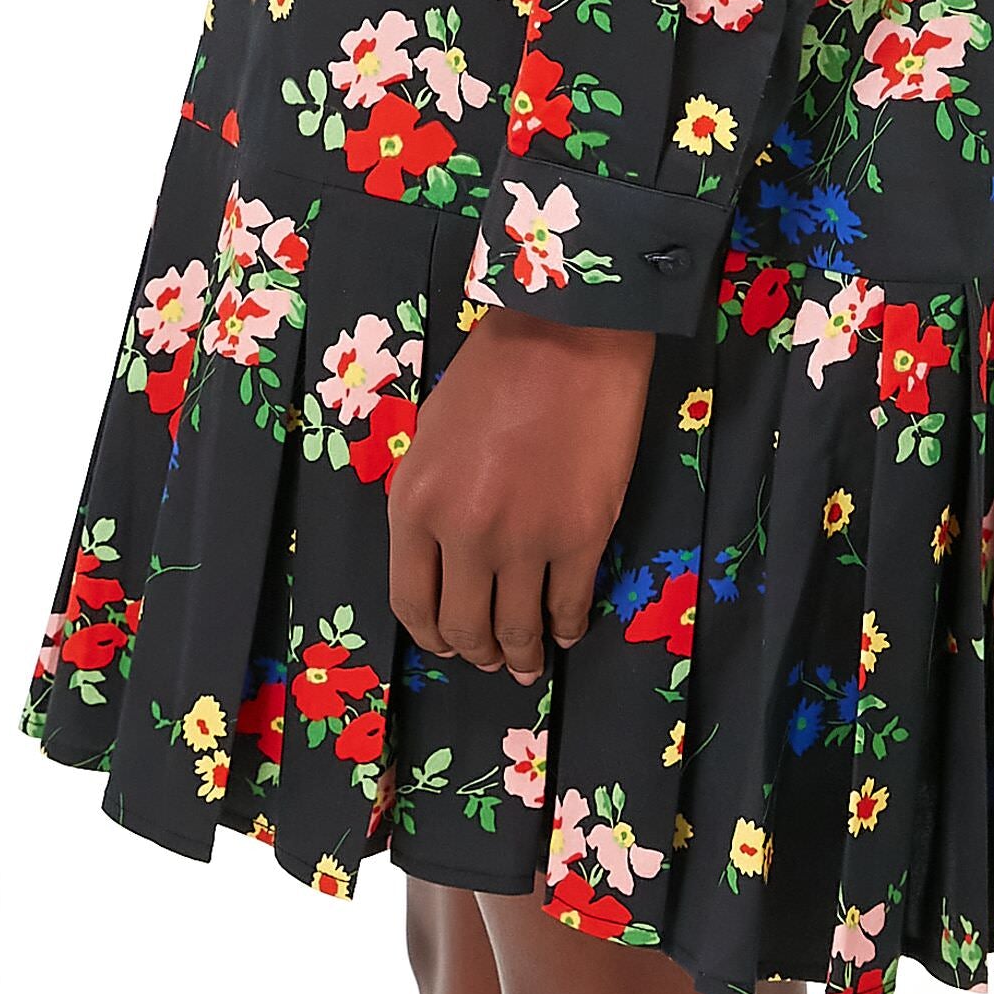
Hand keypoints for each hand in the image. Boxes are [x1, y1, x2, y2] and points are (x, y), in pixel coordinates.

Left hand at [386, 310, 656, 681]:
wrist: (569, 332)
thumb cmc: (495, 371)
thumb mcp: (433, 436)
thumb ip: (431, 501)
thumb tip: (445, 560)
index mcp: (415, 505)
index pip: (412, 602)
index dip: (431, 635)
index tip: (447, 643)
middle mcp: (463, 534)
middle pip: (464, 627)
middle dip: (476, 653)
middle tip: (490, 660)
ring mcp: (525, 540)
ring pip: (516, 630)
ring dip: (522, 655)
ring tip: (529, 662)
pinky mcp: (581, 536)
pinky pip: (570, 606)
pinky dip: (567, 627)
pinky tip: (567, 629)